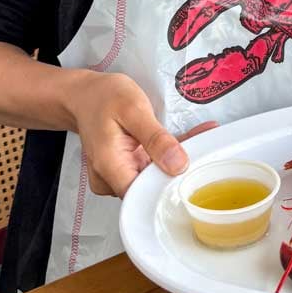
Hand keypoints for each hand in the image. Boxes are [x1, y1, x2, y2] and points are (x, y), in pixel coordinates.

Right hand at [65, 72, 216, 197]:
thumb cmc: (103, 97)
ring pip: (153, 176)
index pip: (144, 197)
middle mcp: (110, 178)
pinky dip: (168, 155)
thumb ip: (156, 138)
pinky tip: (188, 140)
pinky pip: (150, 167)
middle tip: (206, 148)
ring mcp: (117, 176)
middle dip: (180, 169)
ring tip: (201, 139)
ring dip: (176, 160)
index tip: (196, 171)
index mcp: (109, 167)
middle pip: (151, 188)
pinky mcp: (125, 169)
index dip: (171, 187)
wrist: (85, 95)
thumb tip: (178, 164)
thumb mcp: (133, 109)